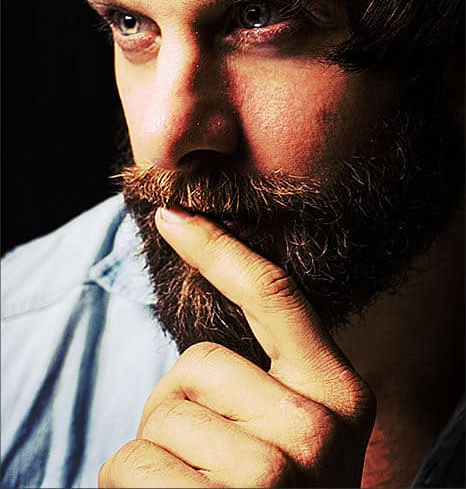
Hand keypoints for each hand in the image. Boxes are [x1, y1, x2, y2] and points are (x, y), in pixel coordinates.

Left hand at [99, 207, 374, 487]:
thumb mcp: (299, 436)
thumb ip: (266, 382)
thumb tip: (200, 337)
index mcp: (338, 395)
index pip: (275, 297)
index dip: (221, 249)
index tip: (174, 216)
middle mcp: (315, 430)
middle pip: (195, 366)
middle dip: (179, 408)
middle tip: (210, 466)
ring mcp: (271, 475)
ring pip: (159, 418)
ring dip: (157, 458)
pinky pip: (131, 464)